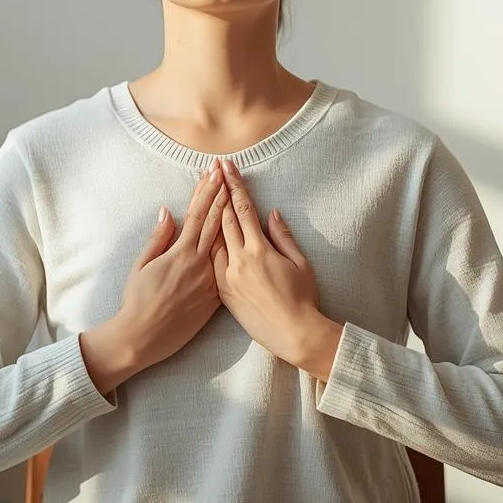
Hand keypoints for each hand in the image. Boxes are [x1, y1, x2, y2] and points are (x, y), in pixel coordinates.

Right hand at [84, 162, 229, 391]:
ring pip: (226, 245)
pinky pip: (227, 270)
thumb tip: (168, 212)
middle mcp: (200, 266)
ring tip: (239, 198)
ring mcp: (211, 282)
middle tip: (231, 174)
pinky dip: (233, 252)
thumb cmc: (137, 301)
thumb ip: (158, 238)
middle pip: (217, 224)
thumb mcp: (142, 266)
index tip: (215, 173)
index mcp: (181, 255)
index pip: (199, 215)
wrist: (143, 339)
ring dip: (232, 220)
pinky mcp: (215, 299)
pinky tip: (242, 239)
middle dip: (223, 196)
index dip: (207, 192)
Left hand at [212, 158, 333, 370]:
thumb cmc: (303, 298)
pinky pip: (209, 262)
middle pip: (223, 219)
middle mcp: (239, 261)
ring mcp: (227, 277)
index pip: (243, 210)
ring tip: (201, 195)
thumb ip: (283, 236)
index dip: (234, 186)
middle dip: (217, 192)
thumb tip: (271, 214)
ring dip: (207, 215)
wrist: (293, 334)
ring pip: (211, 239)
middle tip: (210, 171)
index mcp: (259, 250)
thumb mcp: (300, 263)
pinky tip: (199, 232)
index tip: (227, 168)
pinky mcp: (222, 293)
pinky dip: (205, 244)